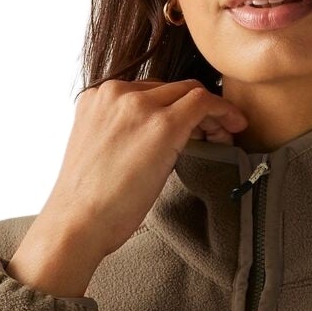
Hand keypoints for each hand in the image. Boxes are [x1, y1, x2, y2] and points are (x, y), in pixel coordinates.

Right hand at [9, 78, 248, 297]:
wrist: (77, 222)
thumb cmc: (88, 203)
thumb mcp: (101, 152)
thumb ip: (124, 134)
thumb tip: (156, 141)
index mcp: (97, 98)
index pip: (149, 92)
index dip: (176, 108)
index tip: (193, 130)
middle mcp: (116, 93)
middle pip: (171, 88)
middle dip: (197, 109)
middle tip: (215, 136)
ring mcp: (137, 104)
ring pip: (189, 90)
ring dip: (212, 111)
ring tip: (225, 137)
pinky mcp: (161, 123)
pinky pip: (202, 101)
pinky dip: (223, 110)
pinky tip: (234, 127)